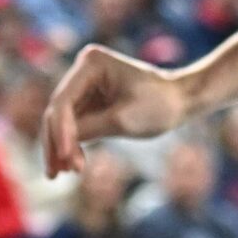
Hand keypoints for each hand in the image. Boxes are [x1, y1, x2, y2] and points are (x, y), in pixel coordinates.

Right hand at [44, 44, 188, 171]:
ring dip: (60, 147)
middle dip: (56, 143)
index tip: (66, 159)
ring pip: (61, 121)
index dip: (61, 132)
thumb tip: (58, 145)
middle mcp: (83, 69)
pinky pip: (73, 125)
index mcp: (91, 63)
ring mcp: (85, 85)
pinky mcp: (90, 100)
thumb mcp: (124, 120)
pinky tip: (70, 166)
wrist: (181, 100)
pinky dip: (71, 144)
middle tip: (55, 174)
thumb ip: (89, 130)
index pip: (64, 101)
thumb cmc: (159, 105)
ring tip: (59, 175)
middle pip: (57, 111)